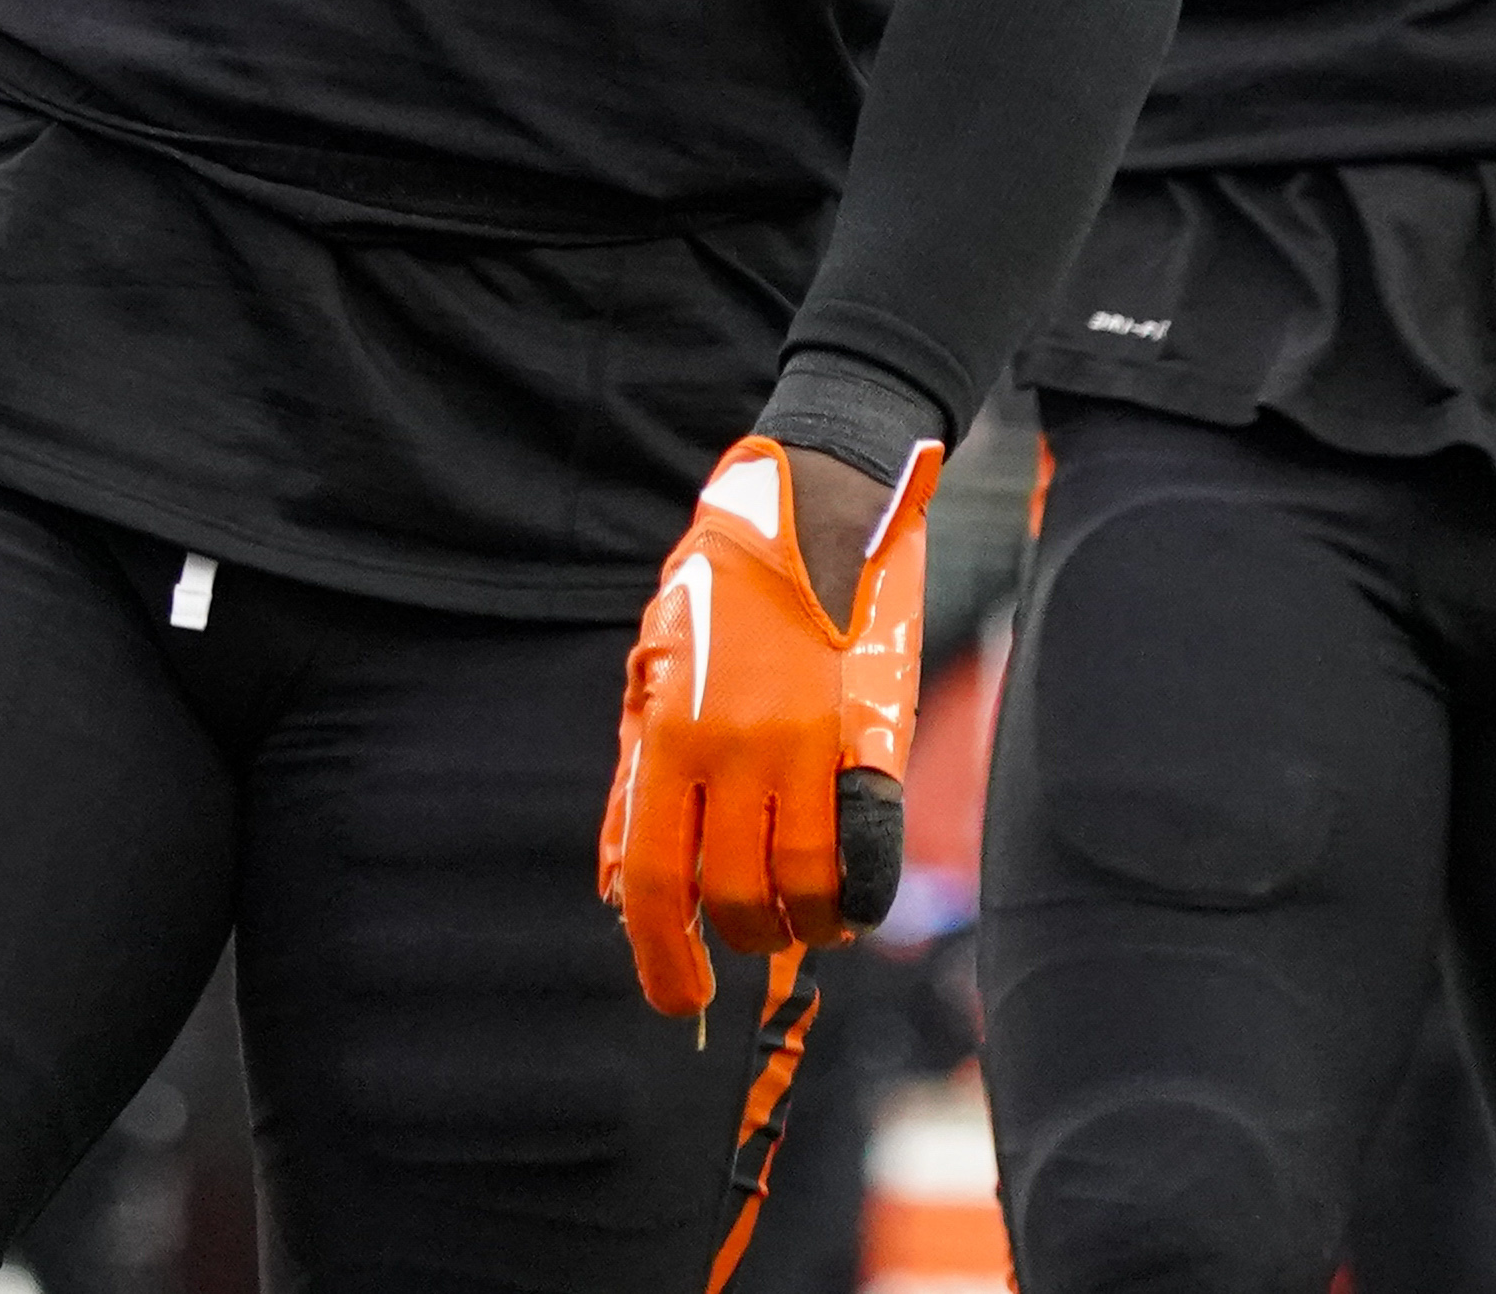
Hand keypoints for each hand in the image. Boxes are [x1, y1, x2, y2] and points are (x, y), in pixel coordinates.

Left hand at [599, 433, 941, 1018]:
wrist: (818, 496)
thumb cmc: (725, 581)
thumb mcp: (655, 666)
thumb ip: (640, 779)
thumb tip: (623, 887)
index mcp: (671, 731)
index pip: (657, 882)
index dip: (662, 959)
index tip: (680, 999)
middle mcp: (737, 747)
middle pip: (731, 897)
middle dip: (736, 939)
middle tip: (745, 937)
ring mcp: (810, 743)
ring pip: (804, 890)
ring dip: (800, 926)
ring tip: (798, 919)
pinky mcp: (873, 736)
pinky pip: (869, 851)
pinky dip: (858, 896)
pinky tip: (848, 899)